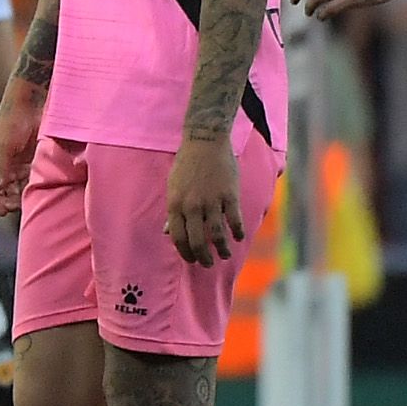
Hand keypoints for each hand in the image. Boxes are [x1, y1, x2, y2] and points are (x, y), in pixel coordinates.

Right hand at [0, 86, 42, 217]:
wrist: (31, 106)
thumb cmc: (13, 121)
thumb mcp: (4, 145)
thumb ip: (0, 168)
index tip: (3, 211)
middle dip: (3, 202)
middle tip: (16, 205)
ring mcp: (10, 167)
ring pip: (9, 192)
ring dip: (16, 198)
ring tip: (25, 199)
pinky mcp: (24, 165)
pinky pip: (23, 184)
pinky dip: (26, 190)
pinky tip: (33, 190)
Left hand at [163, 134, 246, 268]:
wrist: (205, 141)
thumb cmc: (186, 164)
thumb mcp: (173, 187)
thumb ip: (173, 211)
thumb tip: (167, 232)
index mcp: (175, 204)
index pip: (178, 237)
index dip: (185, 253)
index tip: (192, 259)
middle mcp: (192, 206)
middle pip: (197, 241)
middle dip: (203, 257)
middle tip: (208, 263)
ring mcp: (211, 201)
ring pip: (217, 235)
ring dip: (222, 249)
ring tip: (225, 254)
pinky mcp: (229, 195)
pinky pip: (234, 220)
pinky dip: (237, 232)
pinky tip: (239, 237)